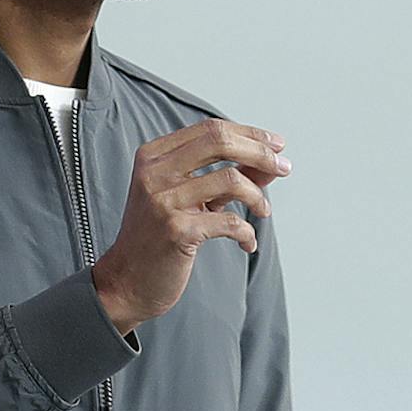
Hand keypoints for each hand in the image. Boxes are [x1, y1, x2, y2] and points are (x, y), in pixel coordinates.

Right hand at [91, 118, 292, 331]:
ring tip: (263, 212)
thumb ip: (226, 176)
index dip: (249, 134)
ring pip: (230, 179)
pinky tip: (247, 242)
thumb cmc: (160, 236)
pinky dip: (247, 232)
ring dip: (258, 197)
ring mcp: (163, 200)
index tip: (276, 146)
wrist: (127, 281)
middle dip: (260, 153)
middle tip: (284, 168)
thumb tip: (270, 163)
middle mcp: (154, 172)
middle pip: (220, 141)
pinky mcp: (176, 231)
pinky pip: (230, 222)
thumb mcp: (190, 198)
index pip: (210, 129)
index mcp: (154, 156)